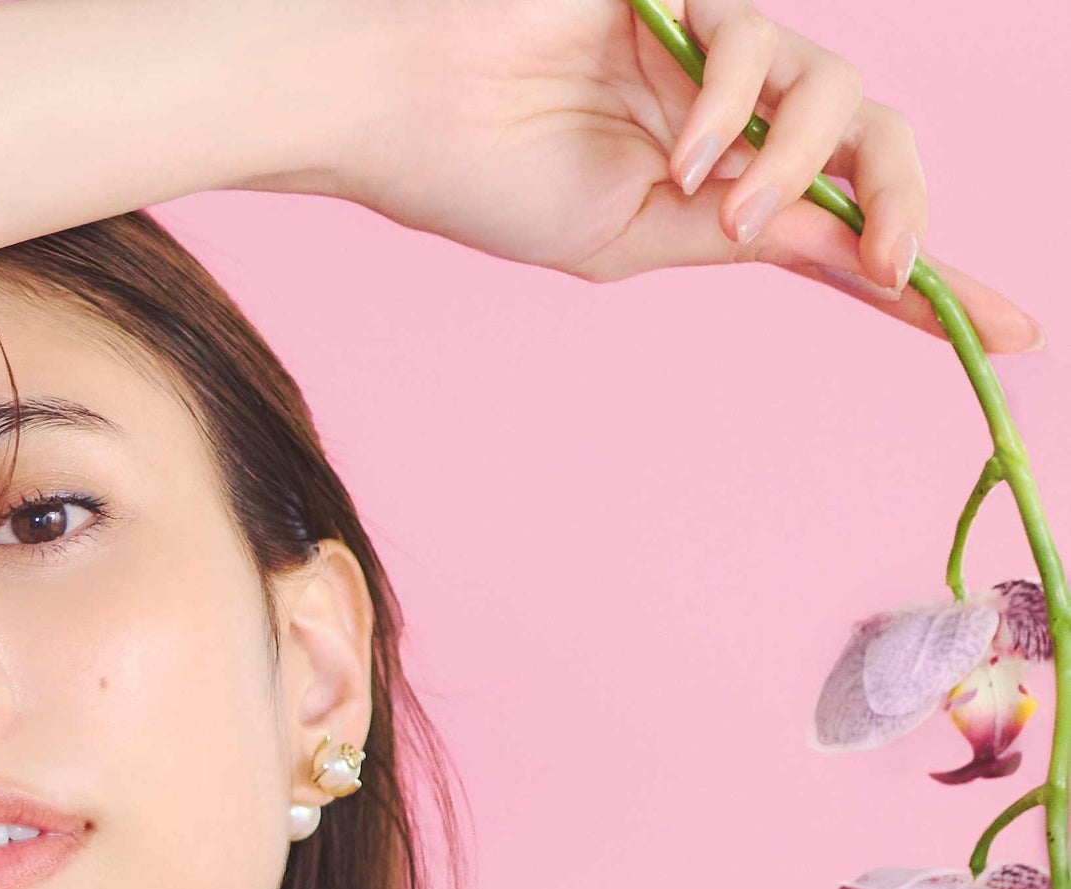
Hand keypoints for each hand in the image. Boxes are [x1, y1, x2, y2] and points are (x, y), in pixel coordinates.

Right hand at [317, 0, 1040, 349]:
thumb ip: (744, 241)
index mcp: (722, 184)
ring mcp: (716, 53)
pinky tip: (688, 157)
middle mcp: (736, 114)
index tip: (1014, 336)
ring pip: (840, 91)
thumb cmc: (481, 181)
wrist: (399, 113)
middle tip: (885, 264)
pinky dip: (736, 110)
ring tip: (728, 212)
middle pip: (881, 142)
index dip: (935, 279)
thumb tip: (859, 255)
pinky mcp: (687, 1)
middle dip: (904, 205)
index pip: (849, 224)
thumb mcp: (629, 242)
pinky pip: (757, 47)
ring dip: (803, 166)